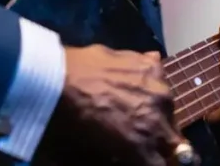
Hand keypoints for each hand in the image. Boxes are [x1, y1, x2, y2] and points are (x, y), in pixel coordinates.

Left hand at [41, 44, 190, 165]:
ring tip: (125, 104)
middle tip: (131, 133)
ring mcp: (159, 90)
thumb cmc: (62, 131)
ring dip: (151, 109)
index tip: (142, 155)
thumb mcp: (85, 162)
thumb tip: (126, 156)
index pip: (171, 164)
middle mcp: (162, 123)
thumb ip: (117, 162)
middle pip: (172, 139)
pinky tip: (122, 81)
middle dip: (156, 139)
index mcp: (148, 155)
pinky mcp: (149, 62)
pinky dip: (142, 82)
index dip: (153, 160)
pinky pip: (154, 77)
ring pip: (165, 107)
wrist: (47, 82)